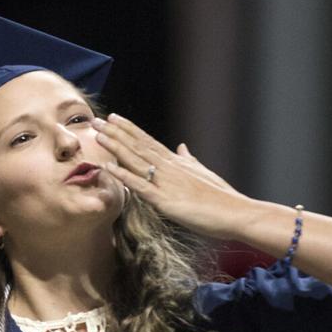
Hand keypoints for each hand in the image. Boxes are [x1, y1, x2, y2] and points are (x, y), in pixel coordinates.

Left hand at [94, 113, 249, 238]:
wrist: (236, 212)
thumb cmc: (222, 197)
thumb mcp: (204, 174)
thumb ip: (190, 160)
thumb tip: (182, 147)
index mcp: (177, 162)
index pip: (148, 141)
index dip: (129, 129)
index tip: (114, 118)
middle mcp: (170, 167)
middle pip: (137, 146)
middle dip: (115, 132)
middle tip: (96, 120)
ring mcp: (166, 182)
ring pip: (136, 160)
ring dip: (115, 147)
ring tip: (98, 135)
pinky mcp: (165, 200)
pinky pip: (140, 186)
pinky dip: (123, 176)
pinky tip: (108, 167)